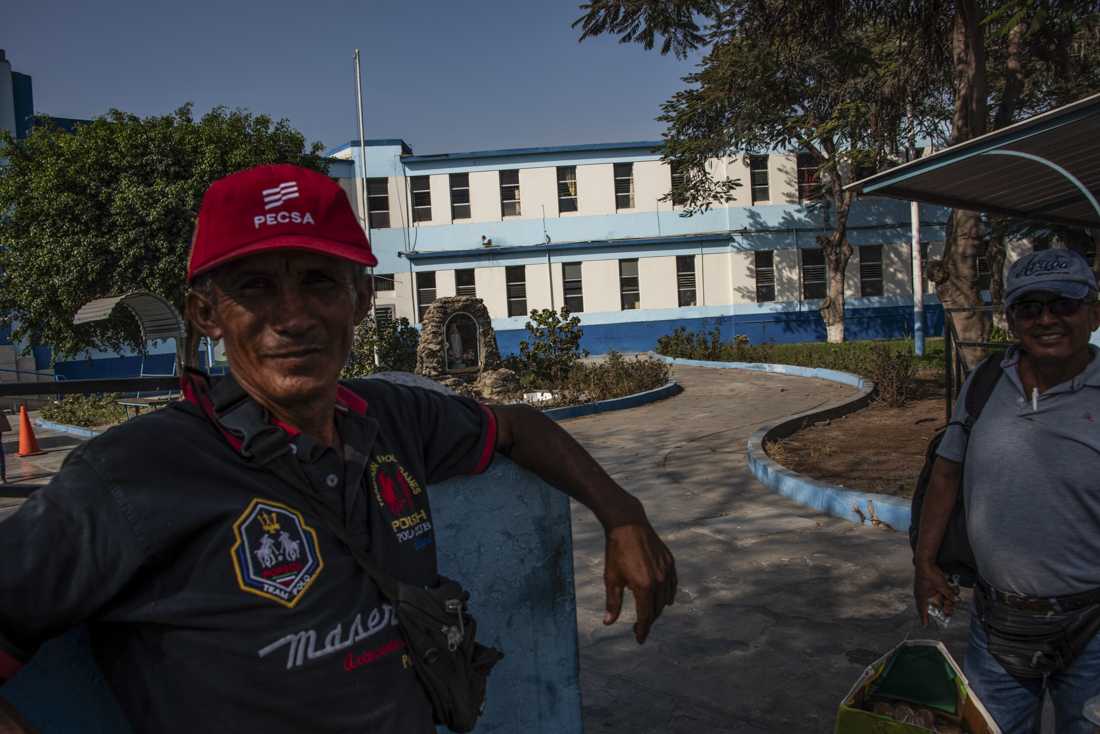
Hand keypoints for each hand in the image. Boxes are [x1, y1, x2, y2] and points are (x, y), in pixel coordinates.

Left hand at [603, 523, 676, 643]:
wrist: (628, 524)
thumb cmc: (616, 551)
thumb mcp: (611, 578)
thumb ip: (612, 602)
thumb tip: (609, 623)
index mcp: (644, 586)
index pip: (645, 617)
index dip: (642, 631)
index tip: (640, 640)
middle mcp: (659, 580)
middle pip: (657, 610)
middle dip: (648, 621)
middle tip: (637, 627)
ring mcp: (667, 570)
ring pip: (666, 599)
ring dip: (657, 609)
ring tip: (647, 613)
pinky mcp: (670, 562)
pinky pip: (672, 585)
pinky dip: (668, 595)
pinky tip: (662, 599)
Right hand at [914, 560, 959, 627]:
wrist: (924, 561)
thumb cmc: (930, 573)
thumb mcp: (942, 585)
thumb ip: (949, 593)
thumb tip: (957, 600)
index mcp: (922, 596)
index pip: (922, 611)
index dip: (925, 619)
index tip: (926, 627)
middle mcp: (918, 594)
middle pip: (921, 607)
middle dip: (925, 613)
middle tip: (928, 619)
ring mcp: (918, 589)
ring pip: (923, 600)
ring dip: (927, 605)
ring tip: (932, 608)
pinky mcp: (920, 585)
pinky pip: (923, 595)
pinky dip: (928, 598)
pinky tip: (933, 597)